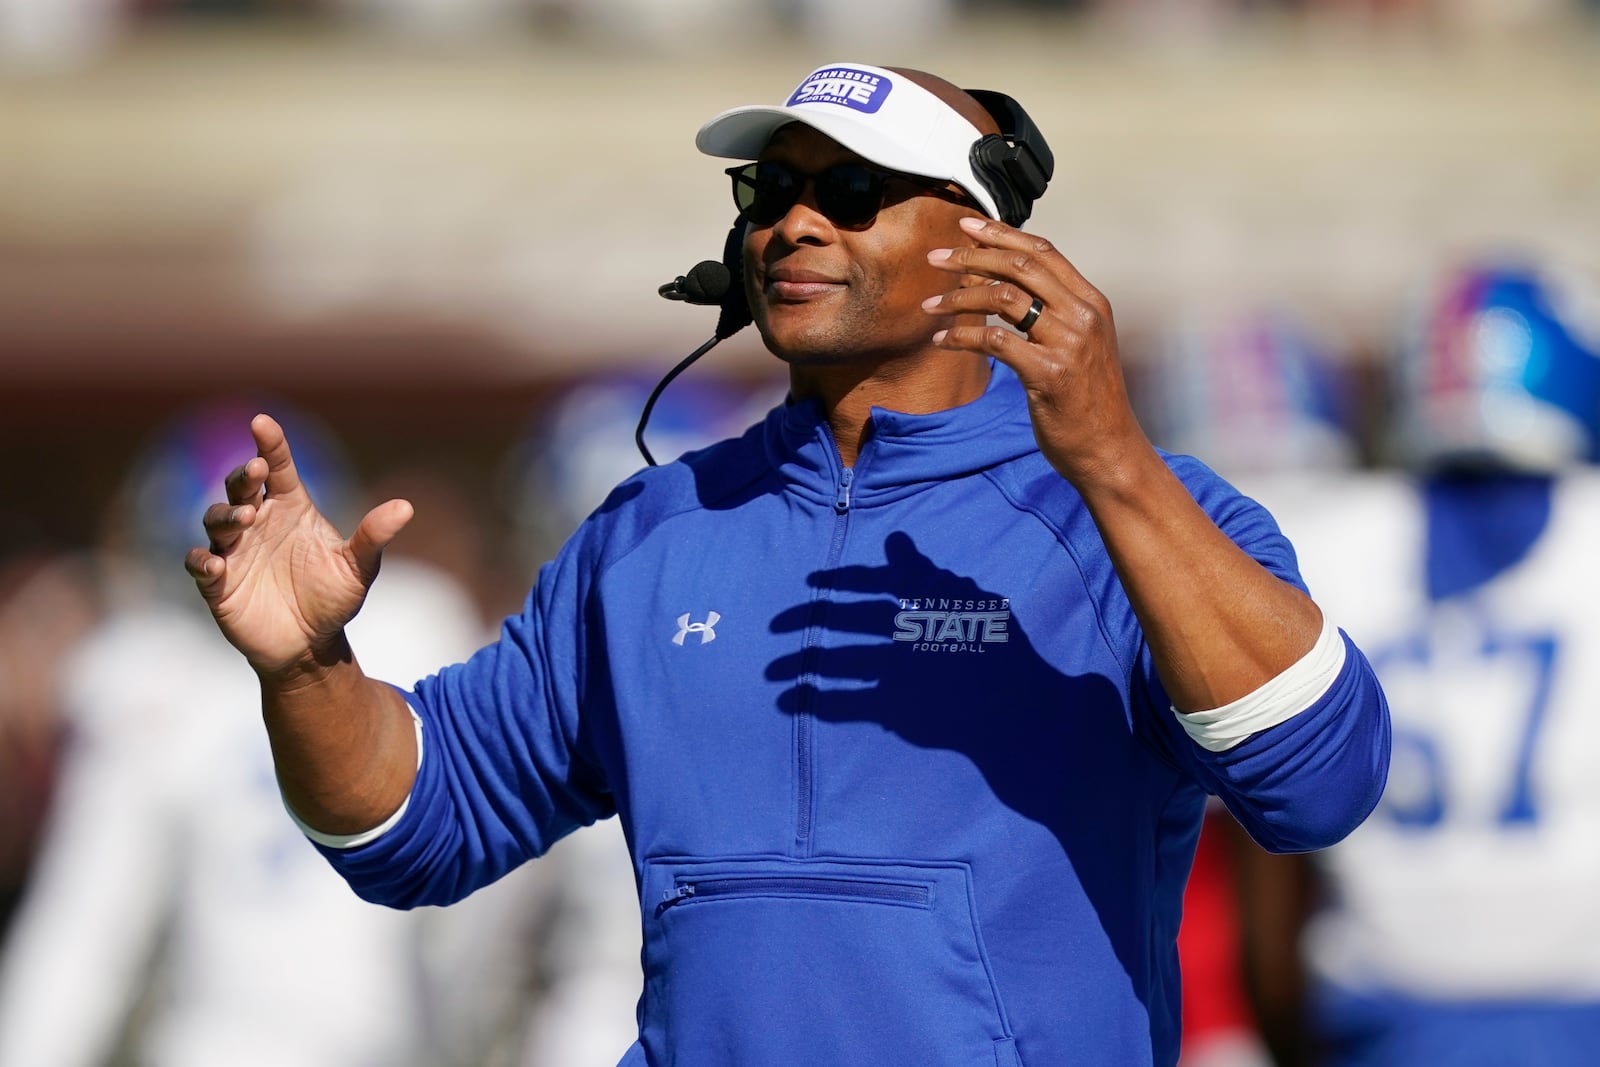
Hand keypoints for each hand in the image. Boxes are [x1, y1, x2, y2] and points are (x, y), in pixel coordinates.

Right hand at [184, 414, 412, 676]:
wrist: (312, 645)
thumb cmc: (334, 598)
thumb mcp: (359, 568)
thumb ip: (374, 536)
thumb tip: (406, 507)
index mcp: (291, 509)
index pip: (277, 468)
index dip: (269, 444)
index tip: (262, 422)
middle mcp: (259, 522)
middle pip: (241, 488)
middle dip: (242, 477)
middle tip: (254, 473)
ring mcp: (235, 550)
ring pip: (216, 519)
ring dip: (227, 515)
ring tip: (247, 519)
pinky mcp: (218, 582)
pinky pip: (199, 564)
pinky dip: (202, 560)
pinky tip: (215, 564)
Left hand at [923, 216, 1151, 487]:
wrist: (1109, 449)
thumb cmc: (1086, 401)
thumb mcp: (1077, 346)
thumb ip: (1051, 314)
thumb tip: (1000, 283)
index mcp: (1092, 303)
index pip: (1044, 251)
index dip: (1002, 234)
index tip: (967, 225)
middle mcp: (1083, 315)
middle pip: (1020, 266)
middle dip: (972, 256)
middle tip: (935, 258)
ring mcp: (1068, 344)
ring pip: (1003, 299)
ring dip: (959, 298)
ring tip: (929, 305)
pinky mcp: (1049, 374)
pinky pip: (995, 342)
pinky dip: (962, 337)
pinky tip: (941, 341)